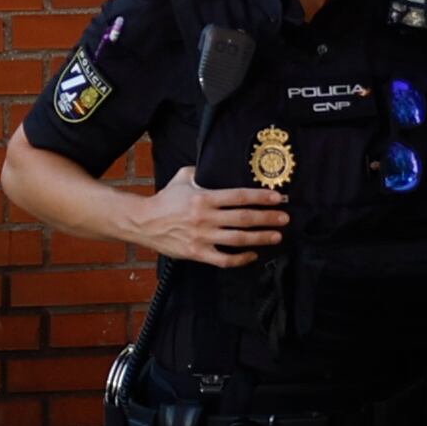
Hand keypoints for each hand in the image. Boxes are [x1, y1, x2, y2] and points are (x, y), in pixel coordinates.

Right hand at [123, 169, 283, 267]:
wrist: (142, 222)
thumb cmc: (164, 200)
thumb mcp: (181, 178)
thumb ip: (199, 172)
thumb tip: (213, 166)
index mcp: (203, 198)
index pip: (238, 196)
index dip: (260, 197)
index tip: (277, 198)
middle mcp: (205, 218)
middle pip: (244, 218)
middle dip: (268, 218)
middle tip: (284, 218)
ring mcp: (202, 237)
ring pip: (238, 239)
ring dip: (261, 237)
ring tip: (276, 236)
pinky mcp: (197, 253)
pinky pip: (224, 259)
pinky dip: (241, 258)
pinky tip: (252, 254)